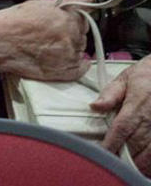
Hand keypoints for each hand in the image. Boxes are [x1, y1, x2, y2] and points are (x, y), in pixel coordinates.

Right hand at [0, 0, 89, 80]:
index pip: (83, 19)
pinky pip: (80, 69)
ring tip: (48, 48)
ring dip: (70, 49)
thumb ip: (70, 2)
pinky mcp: (65, 70)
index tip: (60, 25)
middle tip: (51, 37)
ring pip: (79, 51)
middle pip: (81, 36)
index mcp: (70, 16)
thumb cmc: (15, 22)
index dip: (71, 22)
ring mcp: (70, 53)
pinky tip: (62, 61)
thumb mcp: (42, 5)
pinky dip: (77, 66)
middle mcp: (73, 34)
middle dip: (70, 36)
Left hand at [93, 57, 150, 171]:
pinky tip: (142, 162)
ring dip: (139, 162)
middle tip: (111, 161)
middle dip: (123, 156)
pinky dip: (149, 160)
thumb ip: (109, 94)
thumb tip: (94, 106)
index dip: (112, 143)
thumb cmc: (147, 75)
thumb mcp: (125, 78)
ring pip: (150, 153)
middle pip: (136, 144)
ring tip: (126, 164)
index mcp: (137, 104)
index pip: (122, 128)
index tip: (103, 152)